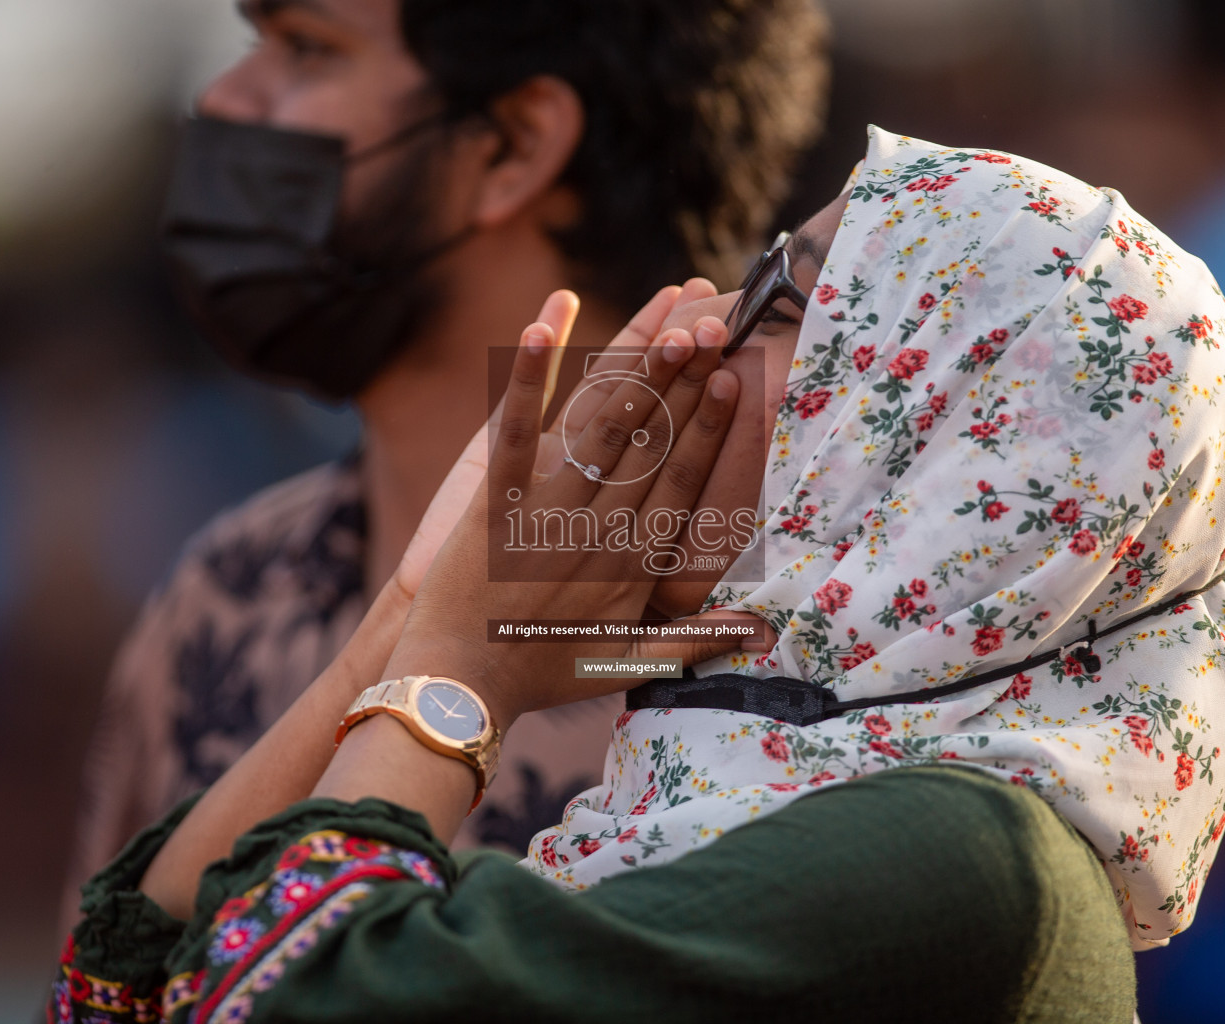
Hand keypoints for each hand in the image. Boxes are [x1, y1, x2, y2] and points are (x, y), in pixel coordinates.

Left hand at [383, 304, 761, 729]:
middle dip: (685, 382)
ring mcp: (546, 510)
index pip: (684, 481)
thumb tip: (762, 629)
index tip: (736, 380)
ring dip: (636, 373)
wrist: (462, 686)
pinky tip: (539, 329)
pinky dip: (526, 379)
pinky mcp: (494, 499)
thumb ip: (696, 642)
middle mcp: (600, 528)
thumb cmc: (544, 676)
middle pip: (653, 443)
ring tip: (668, 323)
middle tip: (715, 327)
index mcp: (636, 562)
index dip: (711, 428)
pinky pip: (514, 429)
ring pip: (602, 429)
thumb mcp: (629, 662)